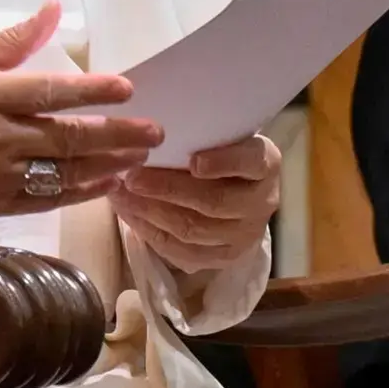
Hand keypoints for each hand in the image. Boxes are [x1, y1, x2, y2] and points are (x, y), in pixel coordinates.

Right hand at [0, 1, 162, 219]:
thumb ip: (10, 39)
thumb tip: (53, 9)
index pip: (50, 91)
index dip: (92, 91)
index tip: (128, 88)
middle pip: (67, 136)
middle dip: (116, 134)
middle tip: (154, 132)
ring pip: (63, 172)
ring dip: (107, 166)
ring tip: (139, 158)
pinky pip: (47, 200)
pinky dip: (81, 193)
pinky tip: (108, 184)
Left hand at [109, 133, 280, 274]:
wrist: (237, 190)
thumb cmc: (220, 151)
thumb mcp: (221, 136)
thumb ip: (199, 134)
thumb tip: (149, 129)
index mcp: (266, 163)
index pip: (252, 162)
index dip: (225, 163)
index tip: (194, 161)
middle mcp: (262, 201)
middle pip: (215, 200)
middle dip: (168, 189)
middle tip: (132, 176)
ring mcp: (245, 235)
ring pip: (194, 229)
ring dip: (151, 211)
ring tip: (121, 194)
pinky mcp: (223, 258)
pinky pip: (183, 252)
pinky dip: (150, 232)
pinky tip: (128, 214)